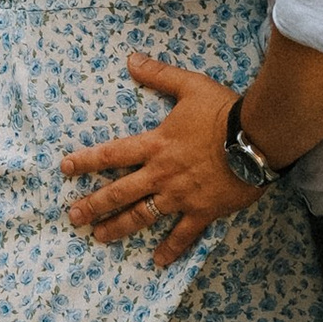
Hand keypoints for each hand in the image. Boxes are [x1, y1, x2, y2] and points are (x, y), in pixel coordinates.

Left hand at [59, 57, 257, 271]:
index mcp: (155, 145)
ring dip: (118, 228)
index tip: (64, 169)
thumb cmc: (224, 111)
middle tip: (73, 216)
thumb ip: (159, 75)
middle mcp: (161, 174)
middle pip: (119, 192)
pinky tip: (158, 262)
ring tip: (98, 237)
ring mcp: (180, 196)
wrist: (258, 138)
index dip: (86, 162)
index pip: (112, 155)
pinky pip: (183, 235)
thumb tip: (131, 59)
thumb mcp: (190, 86)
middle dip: (93, 205)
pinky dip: (170, 249)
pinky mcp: (202, 212)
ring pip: (142, 216)